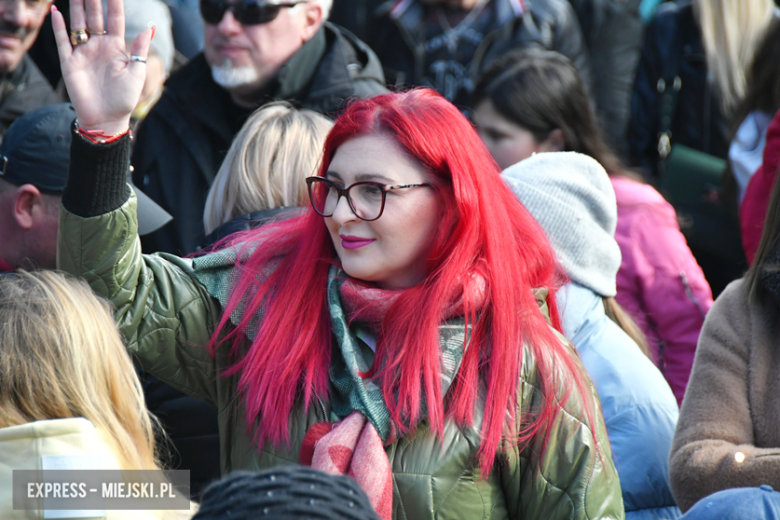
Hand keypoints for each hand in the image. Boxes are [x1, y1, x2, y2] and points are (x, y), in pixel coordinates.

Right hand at [51, 0, 151, 134]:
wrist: (106, 118)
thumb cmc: (124, 99)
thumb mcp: (137, 72)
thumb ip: (140, 49)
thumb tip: (150, 27)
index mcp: (116, 47)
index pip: (114, 19)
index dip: (114, 3)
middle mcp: (98, 46)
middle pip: (94, 17)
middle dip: (92, 0)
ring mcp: (83, 53)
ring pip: (78, 24)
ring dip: (76, 7)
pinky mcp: (69, 63)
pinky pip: (62, 41)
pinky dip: (58, 27)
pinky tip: (57, 11)